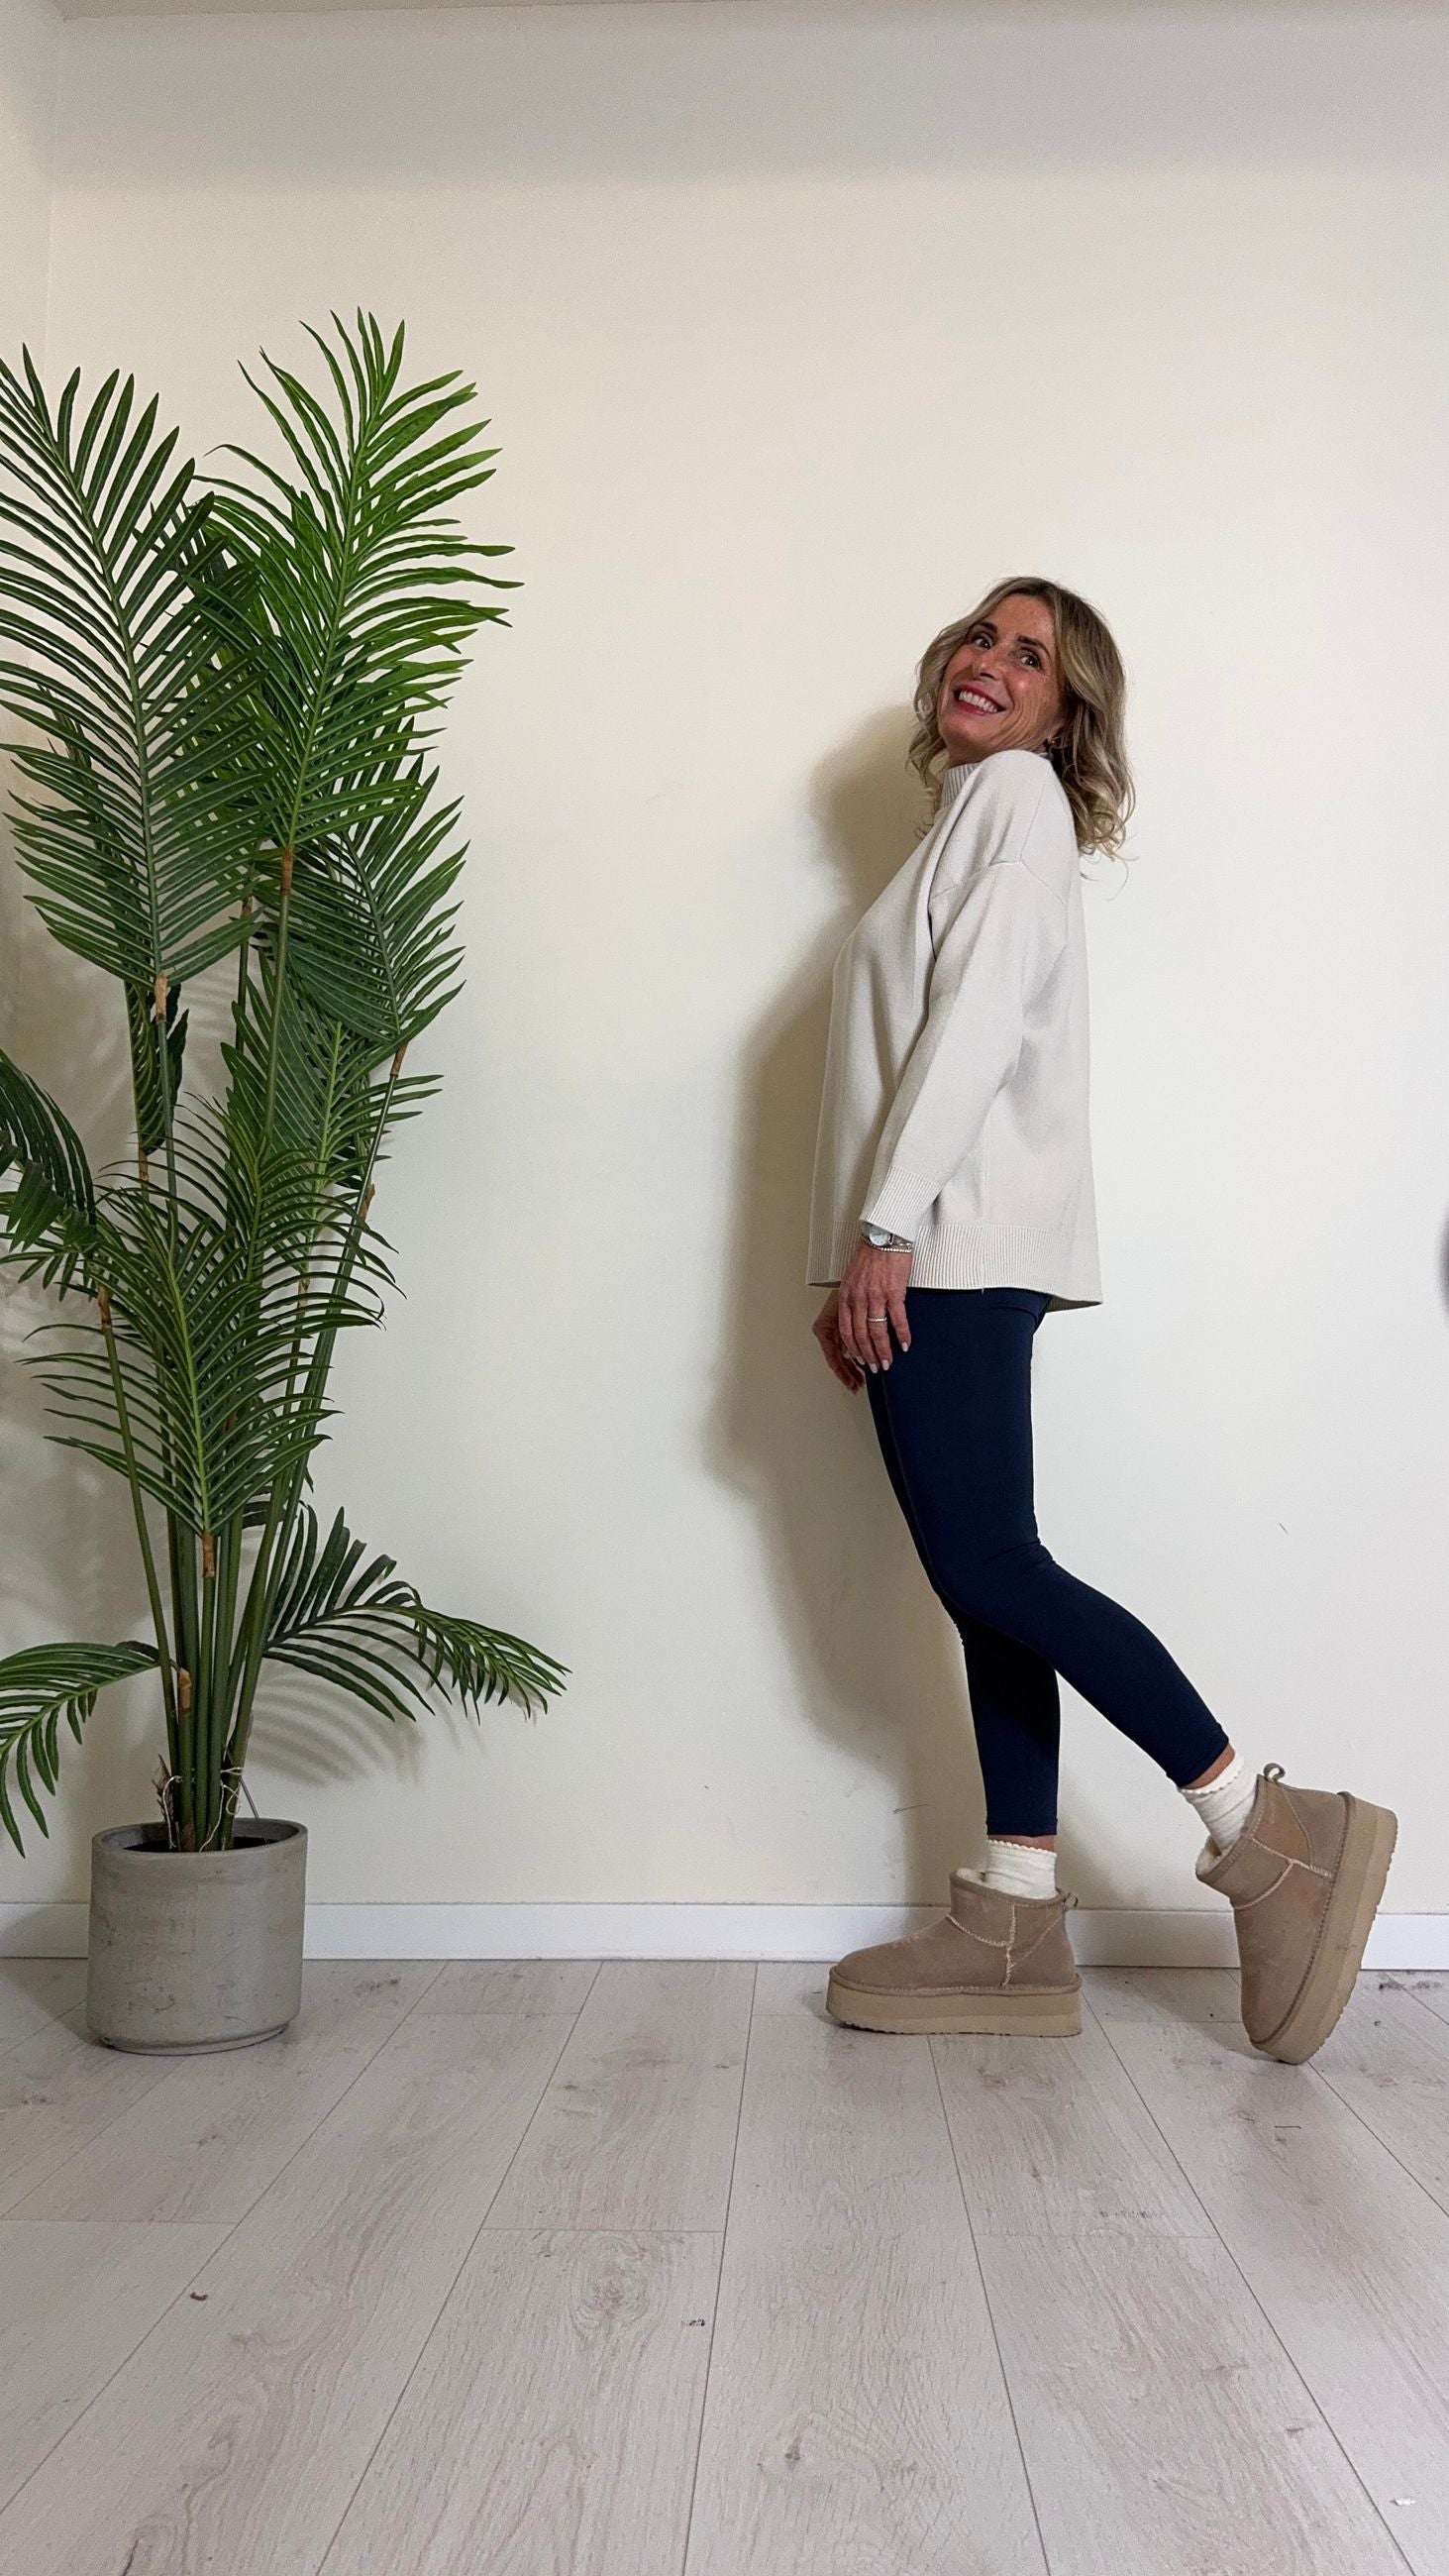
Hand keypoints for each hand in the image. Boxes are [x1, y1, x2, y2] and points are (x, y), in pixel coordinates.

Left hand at [814, 1246, 912, 1384]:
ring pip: (877, 1331)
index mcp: (846, 1295)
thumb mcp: (853, 1275)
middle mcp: (858, 1298)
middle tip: (876, 1367)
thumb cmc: (870, 1252)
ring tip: (889, 1362)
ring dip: (884, 1350)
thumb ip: (853, 1295)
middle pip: (861, 1335)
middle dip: (869, 1355)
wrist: (884, 1233)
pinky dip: (902, 1334)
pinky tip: (906, 1344)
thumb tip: (858, 1313)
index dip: (853, 1348)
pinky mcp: (894, 1292)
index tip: (859, 1360)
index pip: (846, 1330)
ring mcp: (875, 1296)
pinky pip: (898, 1319)